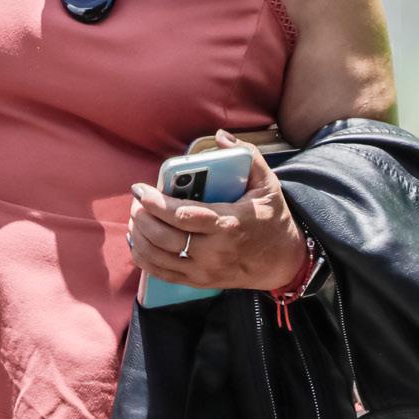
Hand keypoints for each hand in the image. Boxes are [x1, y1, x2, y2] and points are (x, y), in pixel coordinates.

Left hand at [128, 131, 308, 292]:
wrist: (283, 262)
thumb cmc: (272, 219)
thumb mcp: (268, 185)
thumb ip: (248, 157)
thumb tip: (220, 137)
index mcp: (229, 225)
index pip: (184, 216)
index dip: (157, 203)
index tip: (140, 189)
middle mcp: (214, 251)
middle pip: (165, 237)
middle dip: (143, 217)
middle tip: (137, 201)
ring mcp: (205, 270)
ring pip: (159, 256)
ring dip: (139, 236)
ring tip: (135, 217)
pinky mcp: (200, 281)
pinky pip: (163, 274)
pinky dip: (144, 259)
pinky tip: (137, 241)